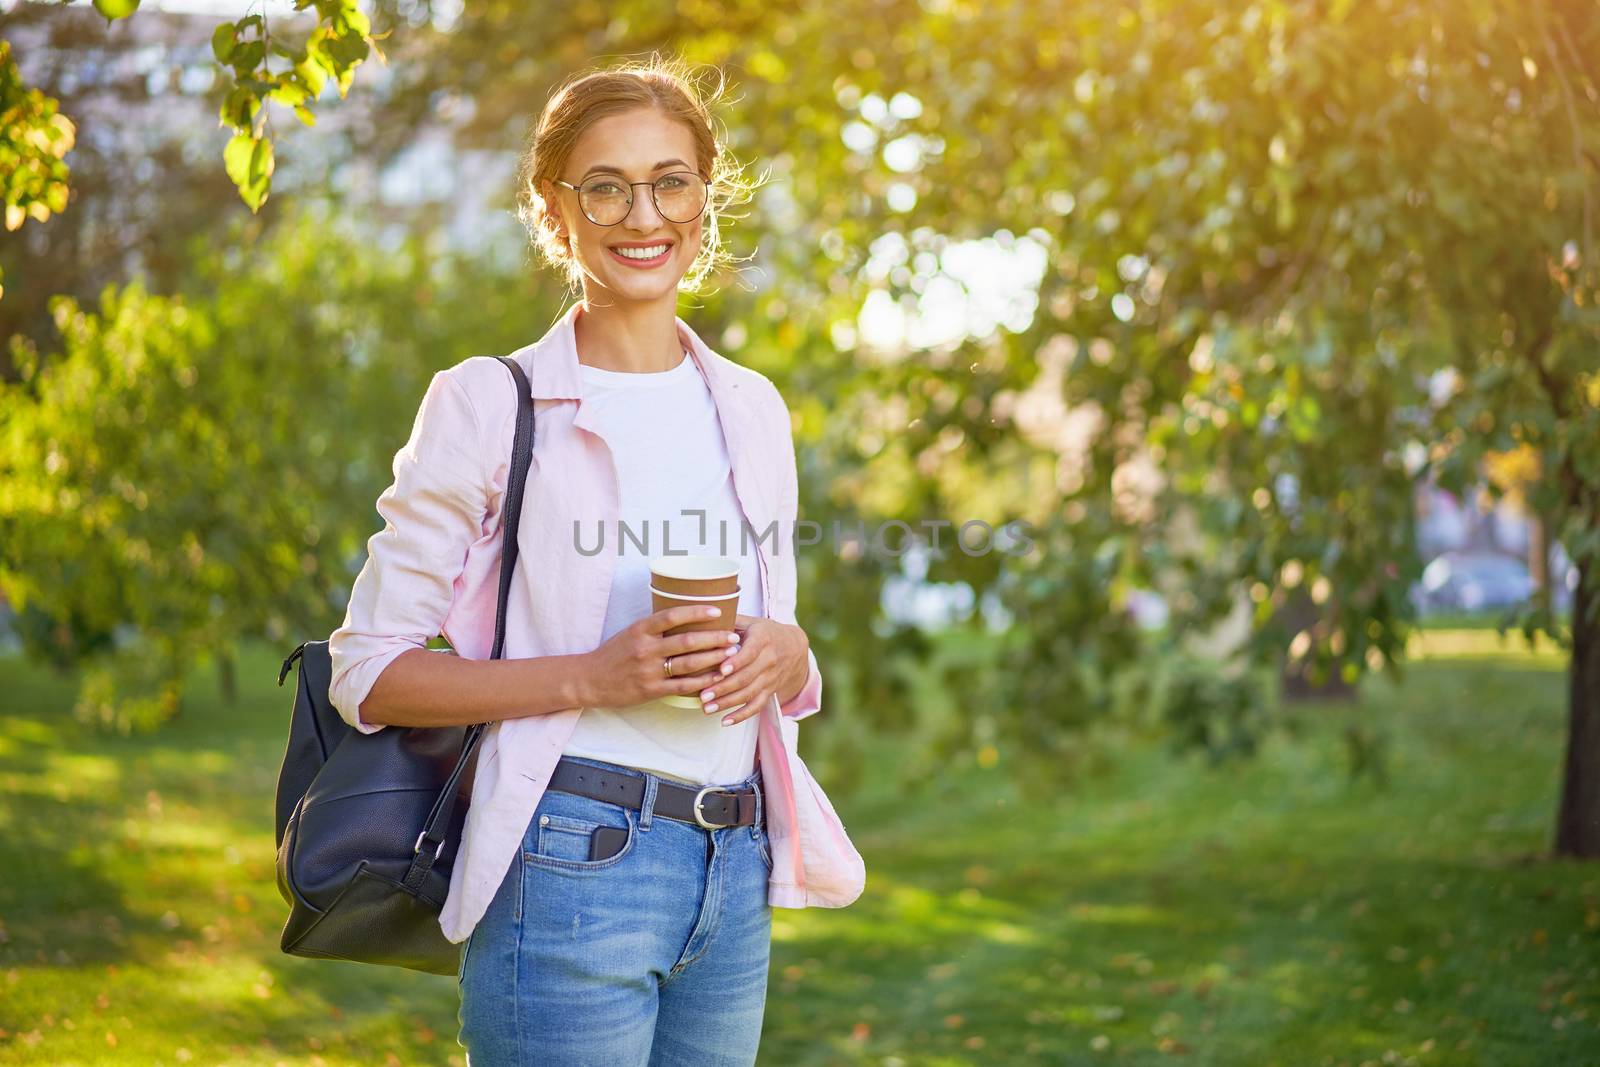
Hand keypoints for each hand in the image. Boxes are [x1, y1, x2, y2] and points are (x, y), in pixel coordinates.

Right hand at [580, 605, 742, 707]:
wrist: (590, 679)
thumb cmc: (614, 654)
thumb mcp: (631, 633)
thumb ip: (655, 627)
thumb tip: (687, 616)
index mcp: (640, 629)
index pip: (672, 616)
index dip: (696, 612)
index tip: (717, 611)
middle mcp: (645, 648)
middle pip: (687, 641)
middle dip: (714, 638)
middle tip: (733, 636)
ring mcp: (648, 670)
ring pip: (688, 663)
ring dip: (713, 658)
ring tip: (731, 654)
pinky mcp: (651, 690)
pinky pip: (682, 685)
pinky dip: (702, 682)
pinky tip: (717, 678)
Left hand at [697, 614, 808, 726]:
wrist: (794, 646)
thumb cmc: (763, 631)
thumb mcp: (751, 621)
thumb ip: (729, 620)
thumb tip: (700, 618)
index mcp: (763, 639)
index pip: (750, 653)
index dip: (736, 662)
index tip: (720, 669)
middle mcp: (769, 659)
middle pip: (746, 677)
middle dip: (724, 688)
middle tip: (703, 695)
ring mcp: (770, 678)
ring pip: (749, 694)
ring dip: (727, 703)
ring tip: (706, 708)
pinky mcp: (770, 691)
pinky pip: (757, 706)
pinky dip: (742, 716)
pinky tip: (725, 722)